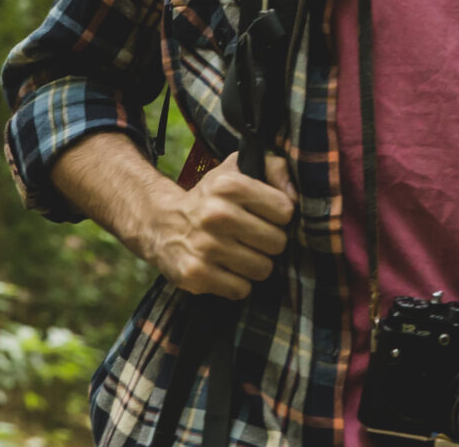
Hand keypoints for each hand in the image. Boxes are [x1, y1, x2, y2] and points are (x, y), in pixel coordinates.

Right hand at [141, 151, 296, 298]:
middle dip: (270, 242)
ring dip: (255, 264)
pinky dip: (238, 283)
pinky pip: (241, 289)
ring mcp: (204, 246)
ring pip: (263, 269)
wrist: (162, 223)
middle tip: (253, 237)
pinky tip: (225, 269)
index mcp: (229, 184)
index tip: (265, 215)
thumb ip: (275, 169)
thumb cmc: (211, 197)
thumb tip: (297, 199)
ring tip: (240, 253)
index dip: (279, 215)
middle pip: (277, 242)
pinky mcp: (195, 274)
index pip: (285, 210)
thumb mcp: (237, 170)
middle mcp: (216, 214)